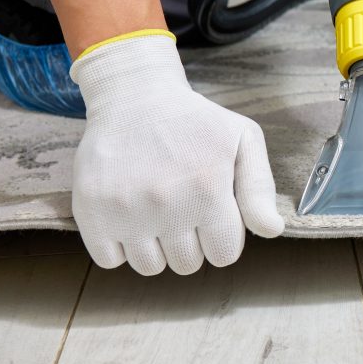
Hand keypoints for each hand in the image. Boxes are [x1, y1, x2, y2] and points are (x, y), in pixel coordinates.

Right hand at [69, 33, 283, 274]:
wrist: (134, 96)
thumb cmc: (195, 122)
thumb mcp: (243, 140)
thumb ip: (259, 188)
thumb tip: (272, 231)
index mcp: (208, 190)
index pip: (224, 255)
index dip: (222, 237)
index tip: (212, 213)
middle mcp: (166, 204)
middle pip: (187, 265)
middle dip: (191, 242)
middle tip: (183, 206)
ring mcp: (124, 210)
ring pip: (150, 268)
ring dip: (156, 247)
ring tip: (157, 210)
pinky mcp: (90, 211)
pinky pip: (110, 261)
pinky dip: (120, 247)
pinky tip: (130, 216)